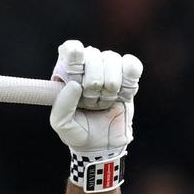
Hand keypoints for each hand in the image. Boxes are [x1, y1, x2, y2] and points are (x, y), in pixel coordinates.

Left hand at [50, 40, 141, 192]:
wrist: (102, 144)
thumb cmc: (78, 132)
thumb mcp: (62, 125)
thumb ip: (62, 107)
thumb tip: (75, 85)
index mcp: (67, 72)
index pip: (71, 48)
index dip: (75, 56)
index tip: (77, 75)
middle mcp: (88, 65)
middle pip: (92, 54)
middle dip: (92, 83)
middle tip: (90, 101)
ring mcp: (108, 68)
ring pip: (113, 59)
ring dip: (109, 86)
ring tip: (104, 102)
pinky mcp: (128, 76)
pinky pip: (132, 66)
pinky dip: (128, 82)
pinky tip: (122, 96)